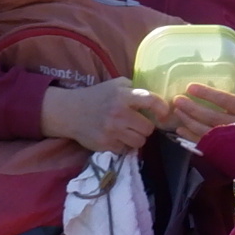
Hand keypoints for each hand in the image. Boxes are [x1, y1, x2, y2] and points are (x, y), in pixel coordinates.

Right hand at [41, 76, 161, 154]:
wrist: (70, 112)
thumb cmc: (97, 96)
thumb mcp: (116, 85)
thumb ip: (135, 89)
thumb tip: (157, 97)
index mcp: (123, 96)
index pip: (151, 101)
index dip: (162, 108)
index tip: (164, 114)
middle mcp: (119, 114)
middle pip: (148, 128)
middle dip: (145, 127)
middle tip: (138, 124)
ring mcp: (111, 131)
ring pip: (139, 142)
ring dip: (136, 138)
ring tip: (128, 132)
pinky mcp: (105, 145)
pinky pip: (125, 149)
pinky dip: (123, 145)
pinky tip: (116, 137)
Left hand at [158, 52, 234, 163]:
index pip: (225, 101)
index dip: (207, 94)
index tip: (190, 87)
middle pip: (212, 118)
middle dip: (193, 109)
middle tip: (177, 99)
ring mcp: (232, 140)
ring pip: (206, 132)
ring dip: (189, 122)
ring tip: (176, 111)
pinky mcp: (225, 150)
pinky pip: (205, 144)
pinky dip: (191, 137)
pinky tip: (179, 129)